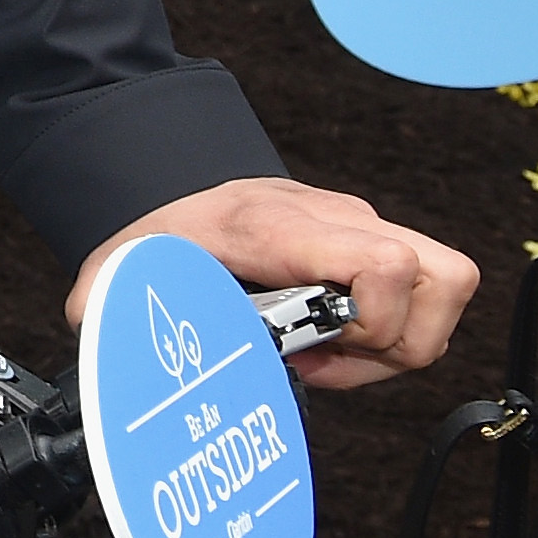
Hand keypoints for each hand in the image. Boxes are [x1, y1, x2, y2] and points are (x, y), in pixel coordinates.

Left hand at [73, 175, 474, 388]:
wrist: (173, 179)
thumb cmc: (164, 227)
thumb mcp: (128, 267)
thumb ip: (107, 302)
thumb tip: (90, 329)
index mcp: (282, 227)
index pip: (385, 262)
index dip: (371, 322)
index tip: (315, 347)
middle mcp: (340, 219)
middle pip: (442, 279)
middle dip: (397, 342)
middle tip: (327, 357)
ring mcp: (366, 228)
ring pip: (447, 287)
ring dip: (401, 340)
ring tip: (332, 352)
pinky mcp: (378, 243)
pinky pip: (429, 294)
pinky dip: (396, 330)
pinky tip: (336, 341)